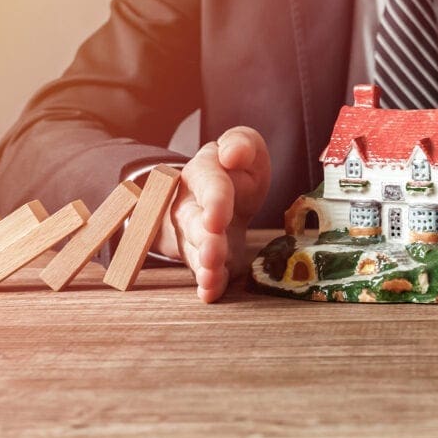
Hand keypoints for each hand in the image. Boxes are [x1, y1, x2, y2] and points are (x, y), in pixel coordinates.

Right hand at [153, 127, 270, 302]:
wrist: (222, 193)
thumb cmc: (237, 170)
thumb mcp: (245, 148)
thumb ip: (240, 143)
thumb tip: (231, 153)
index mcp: (203, 174)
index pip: (210, 186)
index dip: (214, 202)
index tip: (216, 218)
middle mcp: (192, 205)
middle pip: (195, 222)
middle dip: (205, 239)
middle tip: (214, 254)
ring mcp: (195, 234)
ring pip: (196, 250)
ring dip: (204, 264)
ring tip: (211, 276)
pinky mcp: (205, 257)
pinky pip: (204, 271)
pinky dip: (208, 284)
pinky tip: (210, 293)